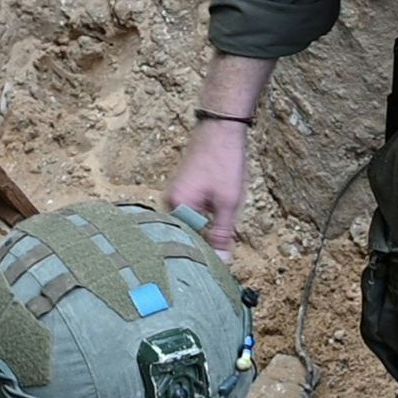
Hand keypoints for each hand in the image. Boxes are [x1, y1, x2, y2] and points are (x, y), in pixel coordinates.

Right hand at [166, 120, 251, 252]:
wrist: (221, 128)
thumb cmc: (223, 161)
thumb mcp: (228, 203)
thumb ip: (222, 234)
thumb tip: (221, 262)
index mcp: (176, 206)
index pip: (185, 245)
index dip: (202, 257)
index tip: (214, 269)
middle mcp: (169, 202)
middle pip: (185, 235)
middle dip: (203, 244)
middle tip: (220, 254)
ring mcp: (174, 195)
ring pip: (189, 225)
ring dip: (205, 230)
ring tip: (219, 231)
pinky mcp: (182, 190)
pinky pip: (190, 214)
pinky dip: (204, 218)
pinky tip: (217, 214)